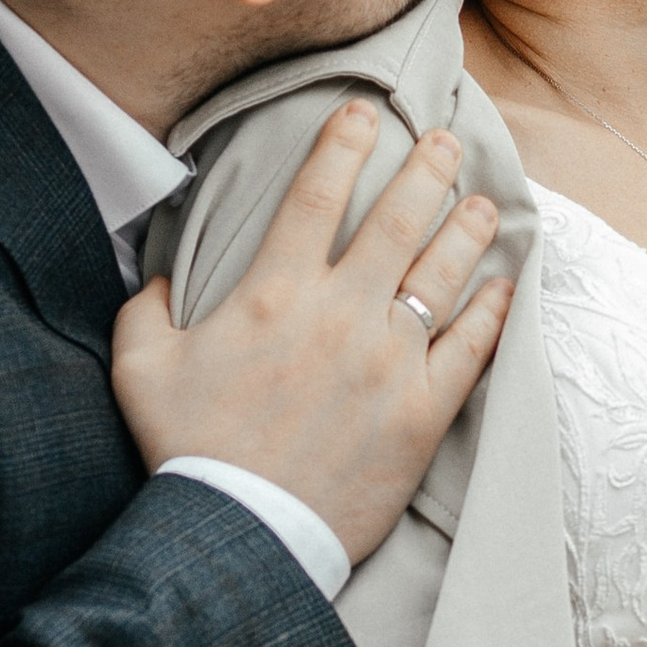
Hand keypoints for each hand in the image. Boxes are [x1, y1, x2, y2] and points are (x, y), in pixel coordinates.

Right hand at [110, 102, 513, 562]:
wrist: (241, 533)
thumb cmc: (187, 450)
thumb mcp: (141, 368)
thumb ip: (146, 309)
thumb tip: (158, 278)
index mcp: (273, 292)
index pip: (316, 193)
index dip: (344, 143)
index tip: (364, 112)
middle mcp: (340, 312)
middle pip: (398, 218)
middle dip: (427, 169)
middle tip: (447, 140)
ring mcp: (389, 360)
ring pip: (444, 273)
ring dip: (468, 229)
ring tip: (485, 203)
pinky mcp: (422, 410)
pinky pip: (471, 348)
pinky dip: (493, 312)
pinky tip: (506, 287)